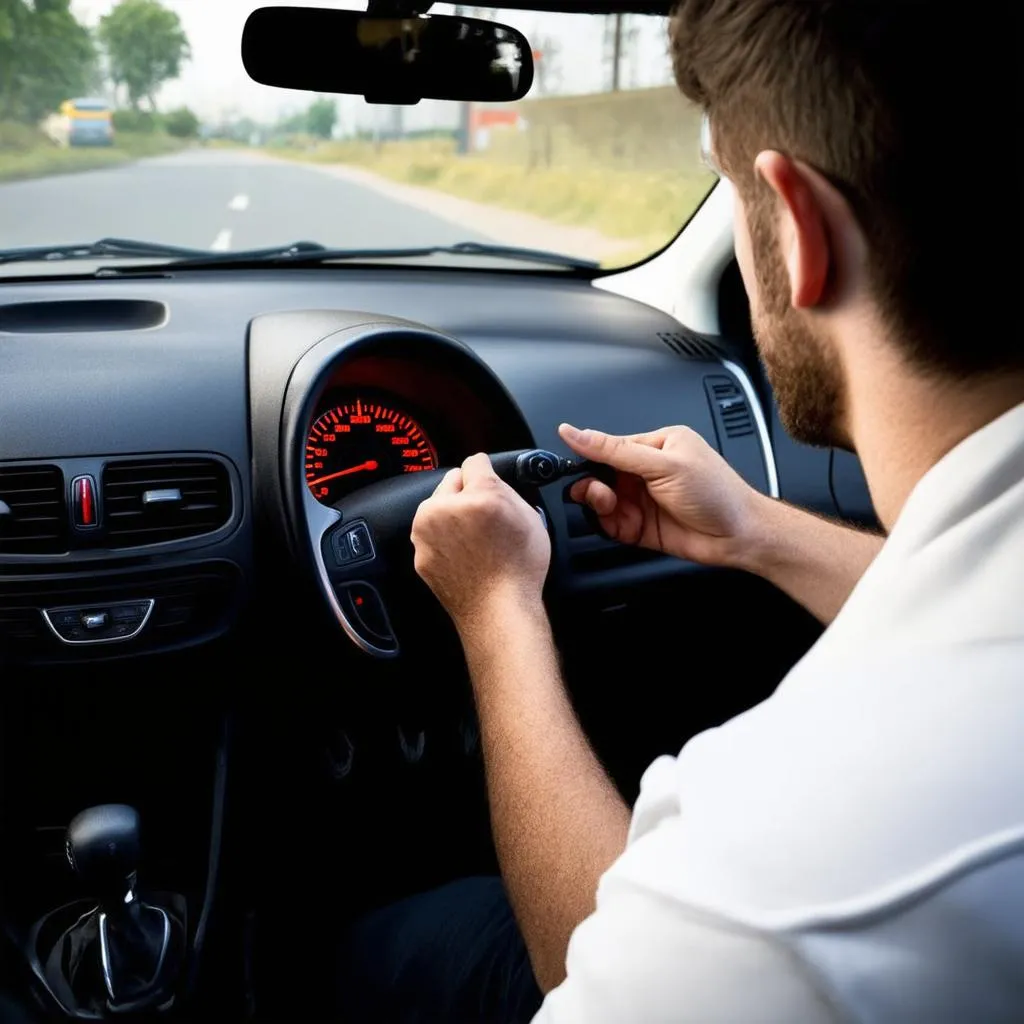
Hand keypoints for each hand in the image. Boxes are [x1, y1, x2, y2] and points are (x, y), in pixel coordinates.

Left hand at [411, 452, 550, 626]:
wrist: (497, 612)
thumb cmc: (518, 570)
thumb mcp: (530, 517)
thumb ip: (506, 489)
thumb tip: (490, 477)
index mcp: (478, 496)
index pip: (474, 462)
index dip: (486, 470)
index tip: (487, 477)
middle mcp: (445, 509)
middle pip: (451, 482)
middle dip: (466, 493)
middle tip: (485, 516)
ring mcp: (427, 533)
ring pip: (438, 508)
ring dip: (452, 515)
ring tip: (476, 539)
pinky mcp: (419, 553)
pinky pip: (432, 534)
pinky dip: (444, 539)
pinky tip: (466, 554)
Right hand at [559, 423, 763, 566]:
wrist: (739, 536)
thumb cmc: (717, 494)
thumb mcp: (663, 464)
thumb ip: (616, 451)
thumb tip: (578, 433)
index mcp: (657, 445)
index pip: (609, 446)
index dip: (588, 456)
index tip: (572, 465)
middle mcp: (647, 471)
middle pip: (601, 475)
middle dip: (592, 484)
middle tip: (596, 491)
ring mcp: (643, 500)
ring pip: (602, 500)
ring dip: (598, 503)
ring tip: (608, 505)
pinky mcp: (641, 526)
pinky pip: (611, 524)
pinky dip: (607, 524)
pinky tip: (617, 521)